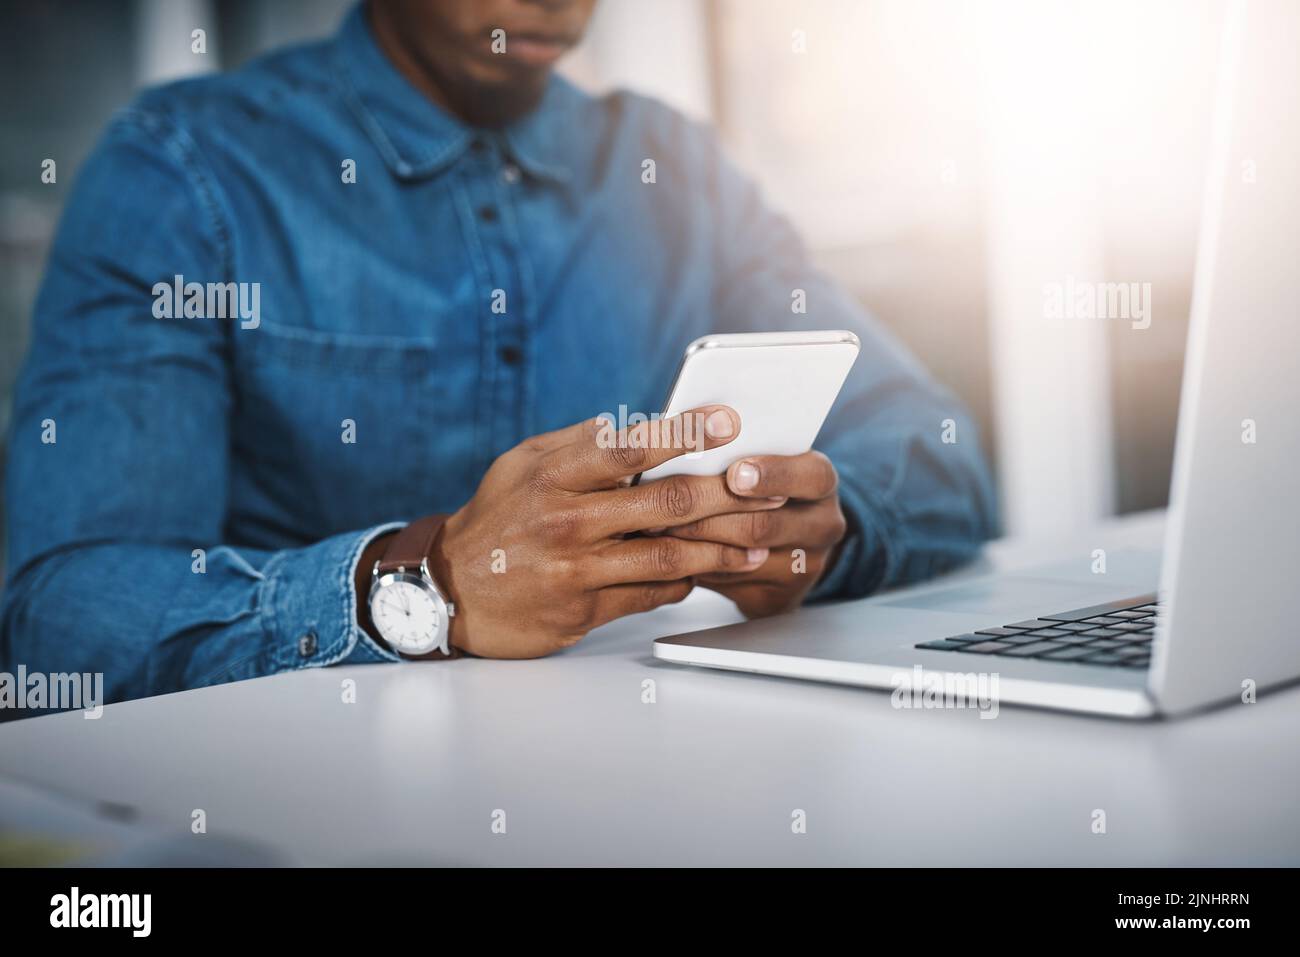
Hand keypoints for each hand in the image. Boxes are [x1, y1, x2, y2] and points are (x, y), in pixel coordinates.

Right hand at [431, 406, 784, 657]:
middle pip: (666, 503)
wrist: (450, 592)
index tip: (729, 421)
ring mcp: (576, 570)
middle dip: (726, 493)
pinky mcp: (584, 610)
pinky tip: (710, 570)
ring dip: (721, 548)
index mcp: (552, 476)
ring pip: (670, 554)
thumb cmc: (497, 518)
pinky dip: (687, 580)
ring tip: (758, 541)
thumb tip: (635, 425)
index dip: (684, 432)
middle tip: (767, 485)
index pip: (629, 447)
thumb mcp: (522, 465)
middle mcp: (566, 522)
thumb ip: (578, 444)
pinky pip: (652, 592)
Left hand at [654, 451, 846, 617]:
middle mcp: (823, 524)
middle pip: (766, 523)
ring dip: (697, 540)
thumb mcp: (766, 463)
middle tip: (669, 505)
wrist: (791, 545)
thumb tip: (689, 439)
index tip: (735, 475)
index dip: (772, 475)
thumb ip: (738, 453)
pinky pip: (734, 582)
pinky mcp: (782, 596)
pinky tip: (673, 553)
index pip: (810, 476)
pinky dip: (699, 565)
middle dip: (711, 514)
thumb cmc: (766, 489)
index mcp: (821, 481)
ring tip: (660, 526)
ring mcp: (806, 566)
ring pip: (746, 556)